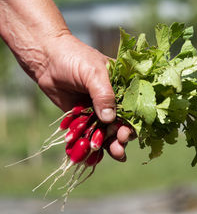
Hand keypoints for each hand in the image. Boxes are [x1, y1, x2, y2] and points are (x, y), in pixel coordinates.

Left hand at [37, 33, 134, 160]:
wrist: (46, 59)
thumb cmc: (74, 58)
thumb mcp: (93, 73)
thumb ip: (103, 94)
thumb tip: (110, 119)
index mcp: (122, 86)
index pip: (133, 107)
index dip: (133, 122)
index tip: (127, 133)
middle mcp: (112, 100)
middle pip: (121, 122)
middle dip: (121, 137)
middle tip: (119, 147)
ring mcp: (97, 109)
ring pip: (106, 131)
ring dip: (109, 144)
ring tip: (112, 155)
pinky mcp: (82, 116)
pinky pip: (88, 133)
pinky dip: (89, 143)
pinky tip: (91, 155)